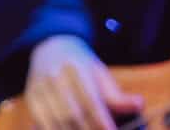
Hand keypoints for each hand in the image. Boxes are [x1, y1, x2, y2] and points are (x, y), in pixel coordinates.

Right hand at [24, 35, 143, 129]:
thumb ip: (117, 94)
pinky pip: (40, 121)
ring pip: (55, 120)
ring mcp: (39, 87)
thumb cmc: (82, 67)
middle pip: (72, 114)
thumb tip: (138, 105)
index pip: (90, 100)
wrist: (51, 48)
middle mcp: (54, 76)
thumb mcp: (100, 74)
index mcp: (76, 68)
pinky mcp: (31, 98)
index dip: (102, 121)